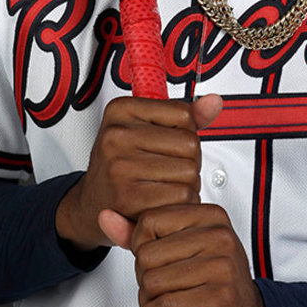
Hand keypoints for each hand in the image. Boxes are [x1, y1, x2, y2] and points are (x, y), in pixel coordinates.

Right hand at [55, 94, 222, 250]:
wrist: (92, 204)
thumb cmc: (122, 163)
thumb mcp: (146, 129)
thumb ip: (186, 116)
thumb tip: (214, 102)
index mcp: (121, 109)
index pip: (184, 114)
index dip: (185, 132)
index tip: (166, 142)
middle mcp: (117, 135)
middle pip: (190, 144)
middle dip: (189, 161)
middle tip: (167, 169)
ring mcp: (120, 166)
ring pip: (190, 173)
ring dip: (187, 184)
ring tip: (164, 185)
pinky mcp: (129, 198)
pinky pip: (181, 198)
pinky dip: (180, 204)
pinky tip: (163, 200)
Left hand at [101, 203, 273, 306]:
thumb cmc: (213, 281)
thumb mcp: (180, 248)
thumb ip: (140, 233)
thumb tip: (106, 216)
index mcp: (209, 215)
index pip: (149, 221)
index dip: (140, 247)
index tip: (152, 260)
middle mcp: (218, 236)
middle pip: (147, 254)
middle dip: (143, 279)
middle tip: (156, 287)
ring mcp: (221, 265)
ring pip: (154, 281)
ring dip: (149, 301)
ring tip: (161, 302)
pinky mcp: (220, 296)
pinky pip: (167, 304)